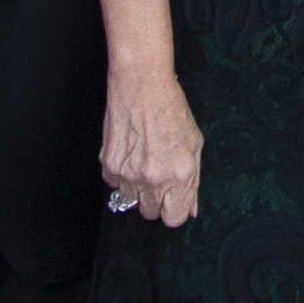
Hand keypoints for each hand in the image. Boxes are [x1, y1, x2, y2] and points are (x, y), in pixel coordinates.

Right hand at [100, 71, 202, 229]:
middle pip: (150, 214)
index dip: (174, 210)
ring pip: (130, 201)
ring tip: (143, 162)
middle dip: (156, 200)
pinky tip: (130, 154)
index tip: (173, 201)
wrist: (141, 84)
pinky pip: (115, 184)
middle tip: (158, 177)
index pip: (174, 219)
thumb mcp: (195, 143)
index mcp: (179, 175)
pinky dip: (121, 175)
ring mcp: (128, 173)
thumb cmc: (170, 108)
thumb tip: (192, 208)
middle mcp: (153, 178)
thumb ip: (194, 181)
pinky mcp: (108, 164)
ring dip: (137, 188)